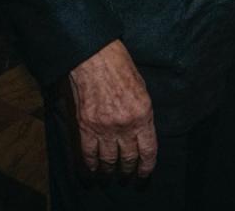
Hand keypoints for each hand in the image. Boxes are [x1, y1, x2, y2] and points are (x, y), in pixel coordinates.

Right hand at [67, 40, 156, 177]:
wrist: (96, 59)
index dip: (147, 165)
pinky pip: (89, 154)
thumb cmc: (122, 69)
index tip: (145, 173)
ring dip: (111, 170)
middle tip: (128, 175)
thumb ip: (143, 113)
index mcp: (143, 114)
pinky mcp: (86, 128)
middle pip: (129, 157)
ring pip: (109, 160)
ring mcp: (104, 128)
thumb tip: (142, 132)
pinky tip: (94, 170)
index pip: (148, 149)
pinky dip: (92, 165)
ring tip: (112, 175)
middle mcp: (125, 125)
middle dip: (129, 169)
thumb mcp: (143, 89)